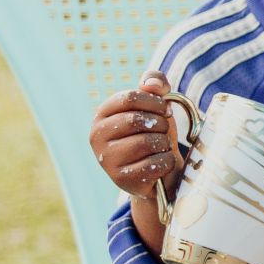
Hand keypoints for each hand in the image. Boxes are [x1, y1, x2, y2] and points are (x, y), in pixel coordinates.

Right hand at [91, 74, 184, 204]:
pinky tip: (160, 164)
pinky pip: (155, 164)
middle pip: (138, 120)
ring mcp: (106, 159)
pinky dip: (167, 162)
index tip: (166, 110)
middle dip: (161, 124)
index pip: (129, 97)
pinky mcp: (120, 179)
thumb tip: (154, 85)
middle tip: (163, 131)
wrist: (158, 172)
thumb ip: (155, 83)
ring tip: (160, 147)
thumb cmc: (155, 133)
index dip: (155, 102)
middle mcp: (96, 136)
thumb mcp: (156, 105)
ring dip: (164, 144)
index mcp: (102, 114)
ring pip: (148, 142)